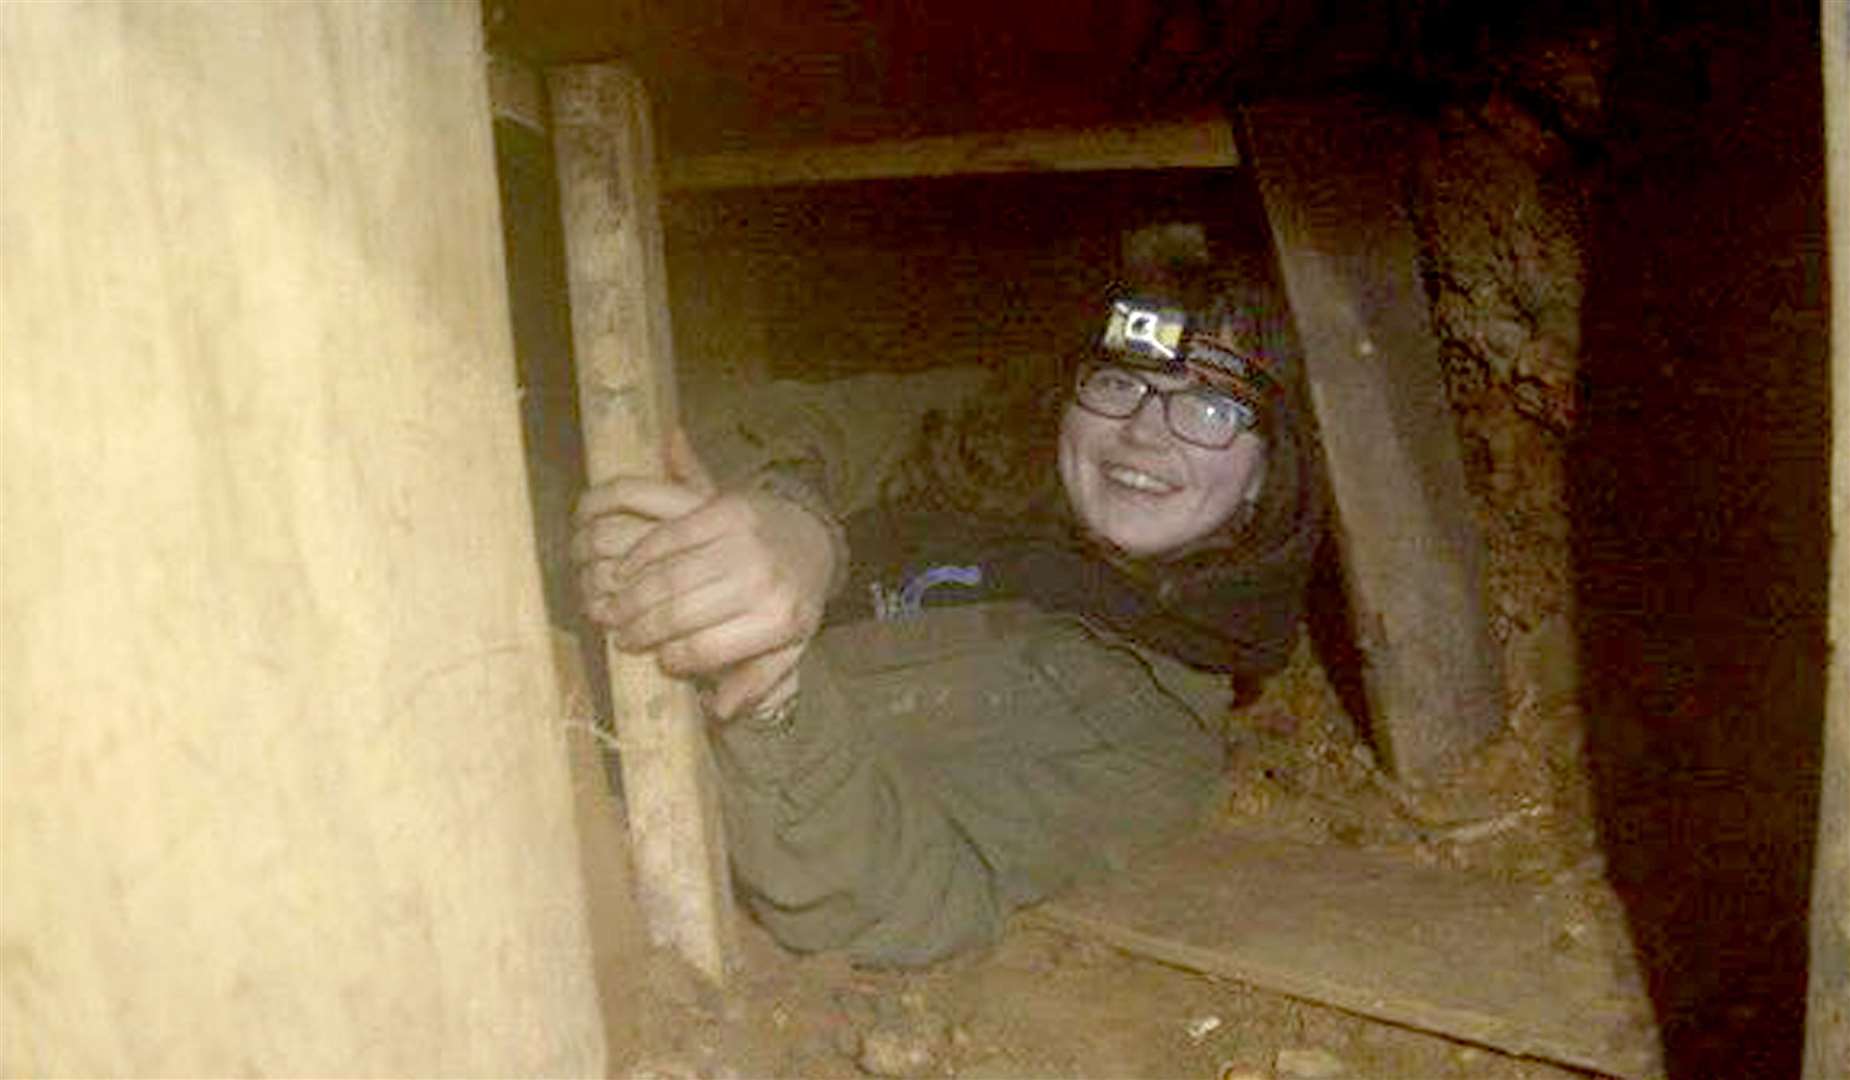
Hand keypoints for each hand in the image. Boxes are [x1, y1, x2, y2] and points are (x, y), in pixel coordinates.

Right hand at [571, 428, 836, 719]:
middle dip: (642, 629)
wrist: (813, 533)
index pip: (708, 648)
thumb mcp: (790, 645)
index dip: (675, 660)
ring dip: (632, 596)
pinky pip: (669, 536)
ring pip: (669, 576)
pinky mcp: (724, 509)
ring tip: (613, 609)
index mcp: (778, 620)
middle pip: (681, 612)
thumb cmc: (794, 596)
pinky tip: (625, 571)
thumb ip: (758, 681)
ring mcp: (742, 542)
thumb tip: (718, 711)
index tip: (658, 662)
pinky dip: (640, 555)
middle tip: (620, 637)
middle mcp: (761, 580)